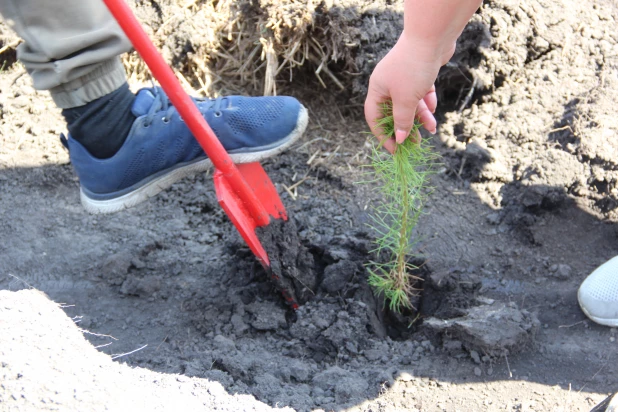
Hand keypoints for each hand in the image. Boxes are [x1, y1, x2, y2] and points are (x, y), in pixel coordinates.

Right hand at [364, 34, 453, 152]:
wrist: (432, 37)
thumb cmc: (413, 68)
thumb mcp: (406, 100)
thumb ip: (402, 120)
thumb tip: (399, 139)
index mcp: (377, 89)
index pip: (375, 118)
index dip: (384, 135)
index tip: (395, 150)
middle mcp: (388, 84)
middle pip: (394, 112)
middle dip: (406, 128)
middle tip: (416, 144)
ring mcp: (403, 78)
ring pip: (411, 104)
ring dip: (421, 117)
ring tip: (432, 129)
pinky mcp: (419, 73)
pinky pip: (421, 94)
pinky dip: (427, 102)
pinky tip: (434, 108)